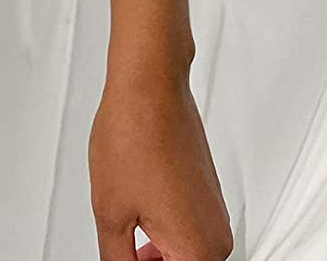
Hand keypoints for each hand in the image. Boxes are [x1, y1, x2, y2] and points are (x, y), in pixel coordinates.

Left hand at [88, 69, 232, 259]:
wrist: (150, 83)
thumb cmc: (136, 132)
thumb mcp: (111, 214)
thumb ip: (117, 259)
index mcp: (199, 251)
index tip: (124, 255)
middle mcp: (216, 236)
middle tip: (120, 251)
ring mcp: (214, 213)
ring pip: (183, 252)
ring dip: (154, 252)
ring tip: (122, 235)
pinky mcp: (206, 192)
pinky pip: (186, 228)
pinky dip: (162, 231)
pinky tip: (135, 218)